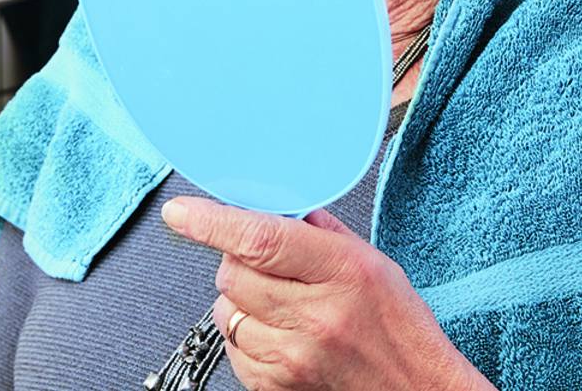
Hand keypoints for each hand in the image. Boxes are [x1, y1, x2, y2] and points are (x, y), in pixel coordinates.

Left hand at [161, 198, 489, 390]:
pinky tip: (279, 334)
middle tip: (266, 265)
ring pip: (227, 312)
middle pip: (232, 274)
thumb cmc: (401, 328)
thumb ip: (321, 232)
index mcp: (340, 272)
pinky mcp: (277, 387)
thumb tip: (276, 207)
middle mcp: (313, 316)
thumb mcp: (373, 263)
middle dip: (238, 261)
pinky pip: (233, 350)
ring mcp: (292, 358)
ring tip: (280, 304)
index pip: (260, 239)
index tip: (181, 212)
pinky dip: (246, 337)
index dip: (212, 222)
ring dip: (241, 301)